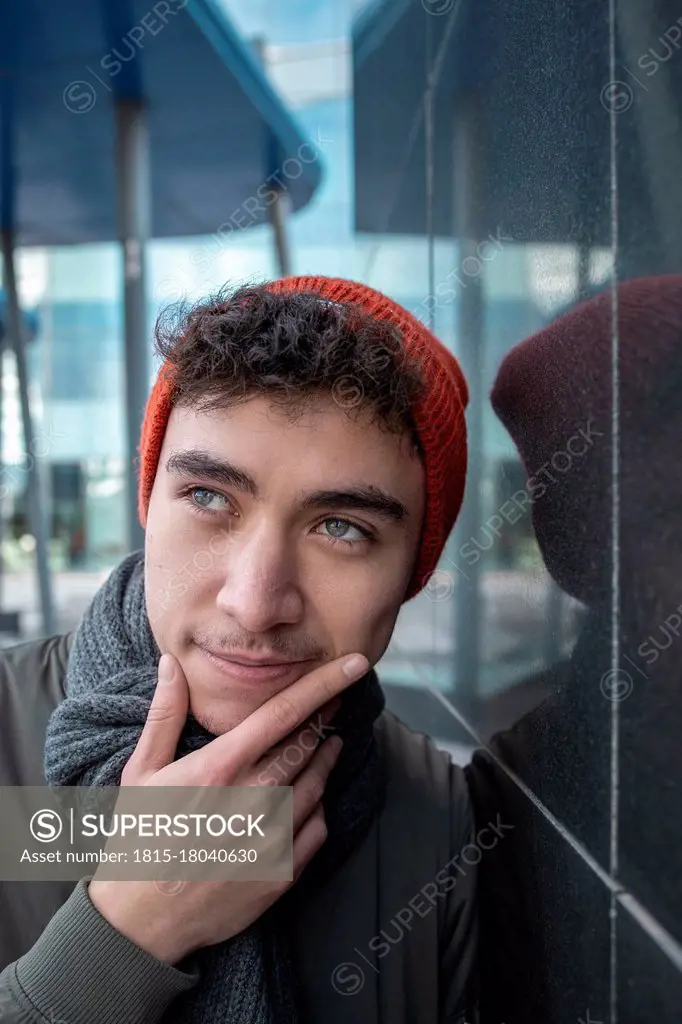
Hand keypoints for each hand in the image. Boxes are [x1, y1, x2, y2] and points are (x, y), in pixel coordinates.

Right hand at [88, 650, 368, 963]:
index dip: (324, 684)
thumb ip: (164, 713)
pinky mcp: (281, 871)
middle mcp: (251, 798)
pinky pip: (317, 827)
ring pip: (318, 783)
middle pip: (307, 744)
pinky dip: (319, 805)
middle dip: (326, 718)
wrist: (141, 920)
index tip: (354, 664)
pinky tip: (313, 795)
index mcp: (219, 767)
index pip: (284, 713)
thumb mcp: (140, 771)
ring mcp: (270, 837)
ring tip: (330, 742)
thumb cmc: (138, 836)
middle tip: (335, 704)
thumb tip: (171, 663)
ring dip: (327, 758)